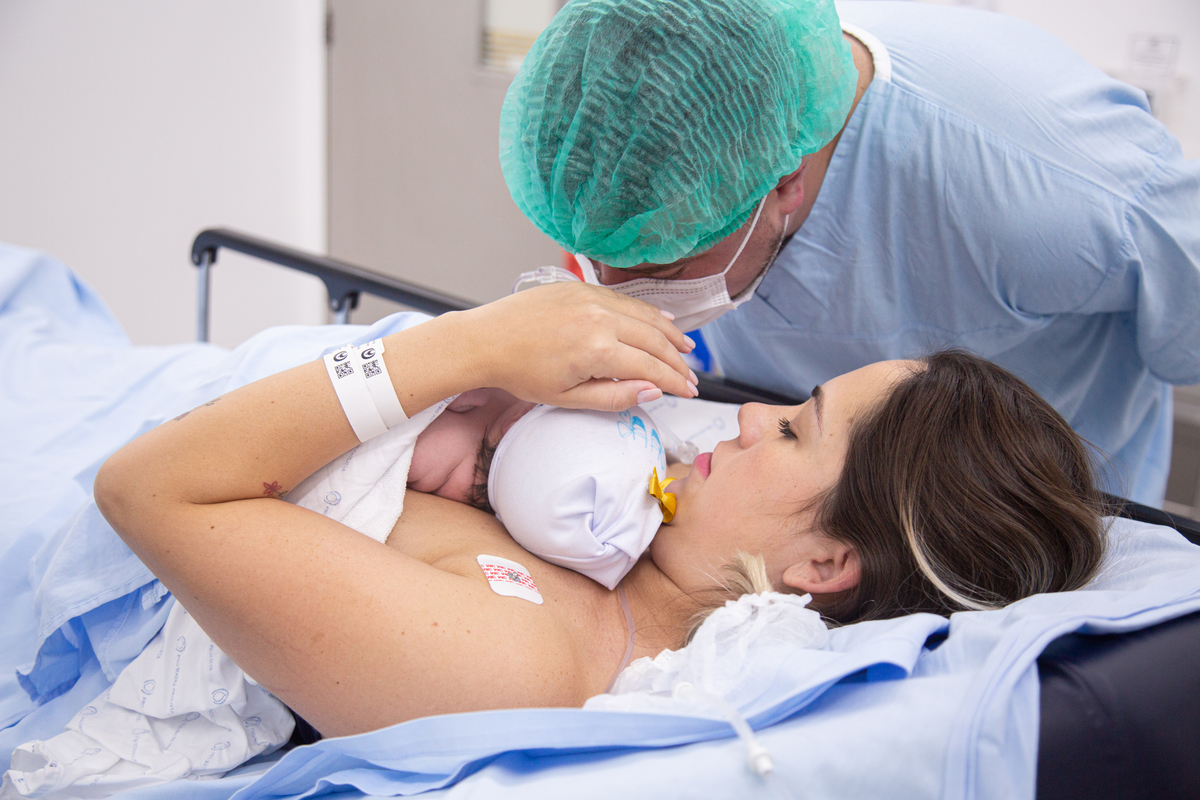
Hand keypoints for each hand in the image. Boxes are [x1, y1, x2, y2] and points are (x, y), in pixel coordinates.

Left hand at [451, 282, 698, 411]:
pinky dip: (649, 313)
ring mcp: (592, 298)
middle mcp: (601, 318)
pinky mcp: (582, 288)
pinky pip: (626, 300)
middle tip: (691, 377)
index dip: (675, 382)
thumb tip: (654, 392)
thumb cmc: (520, 373)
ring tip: (686, 349)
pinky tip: (662, 321)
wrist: (486, 340)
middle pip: (655, 340)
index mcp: (598, 350)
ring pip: (646, 316)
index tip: (689, 392)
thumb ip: (615, 396)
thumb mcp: (568, 398)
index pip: (652, 367)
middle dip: (678, 361)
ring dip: (670, 333)